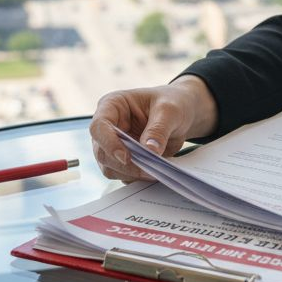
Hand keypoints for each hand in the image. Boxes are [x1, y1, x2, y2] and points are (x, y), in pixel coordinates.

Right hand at [89, 76, 218, 181]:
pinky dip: (137, 177)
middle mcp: (108, 126)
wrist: (182, 113)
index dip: (108, 143)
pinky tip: (154, 171)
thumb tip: (149, 151)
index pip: (99, 126)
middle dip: (125, 164)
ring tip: (155, 170)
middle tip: (150, 168)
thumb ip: (158, 130)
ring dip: (131, 173)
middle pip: (102, 152)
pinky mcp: (123, 160)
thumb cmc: (171, 103)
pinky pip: (123, 174)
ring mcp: (113, 145)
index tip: (126, 157)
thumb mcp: (169, 111)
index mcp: (112, 105)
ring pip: (110, 167)